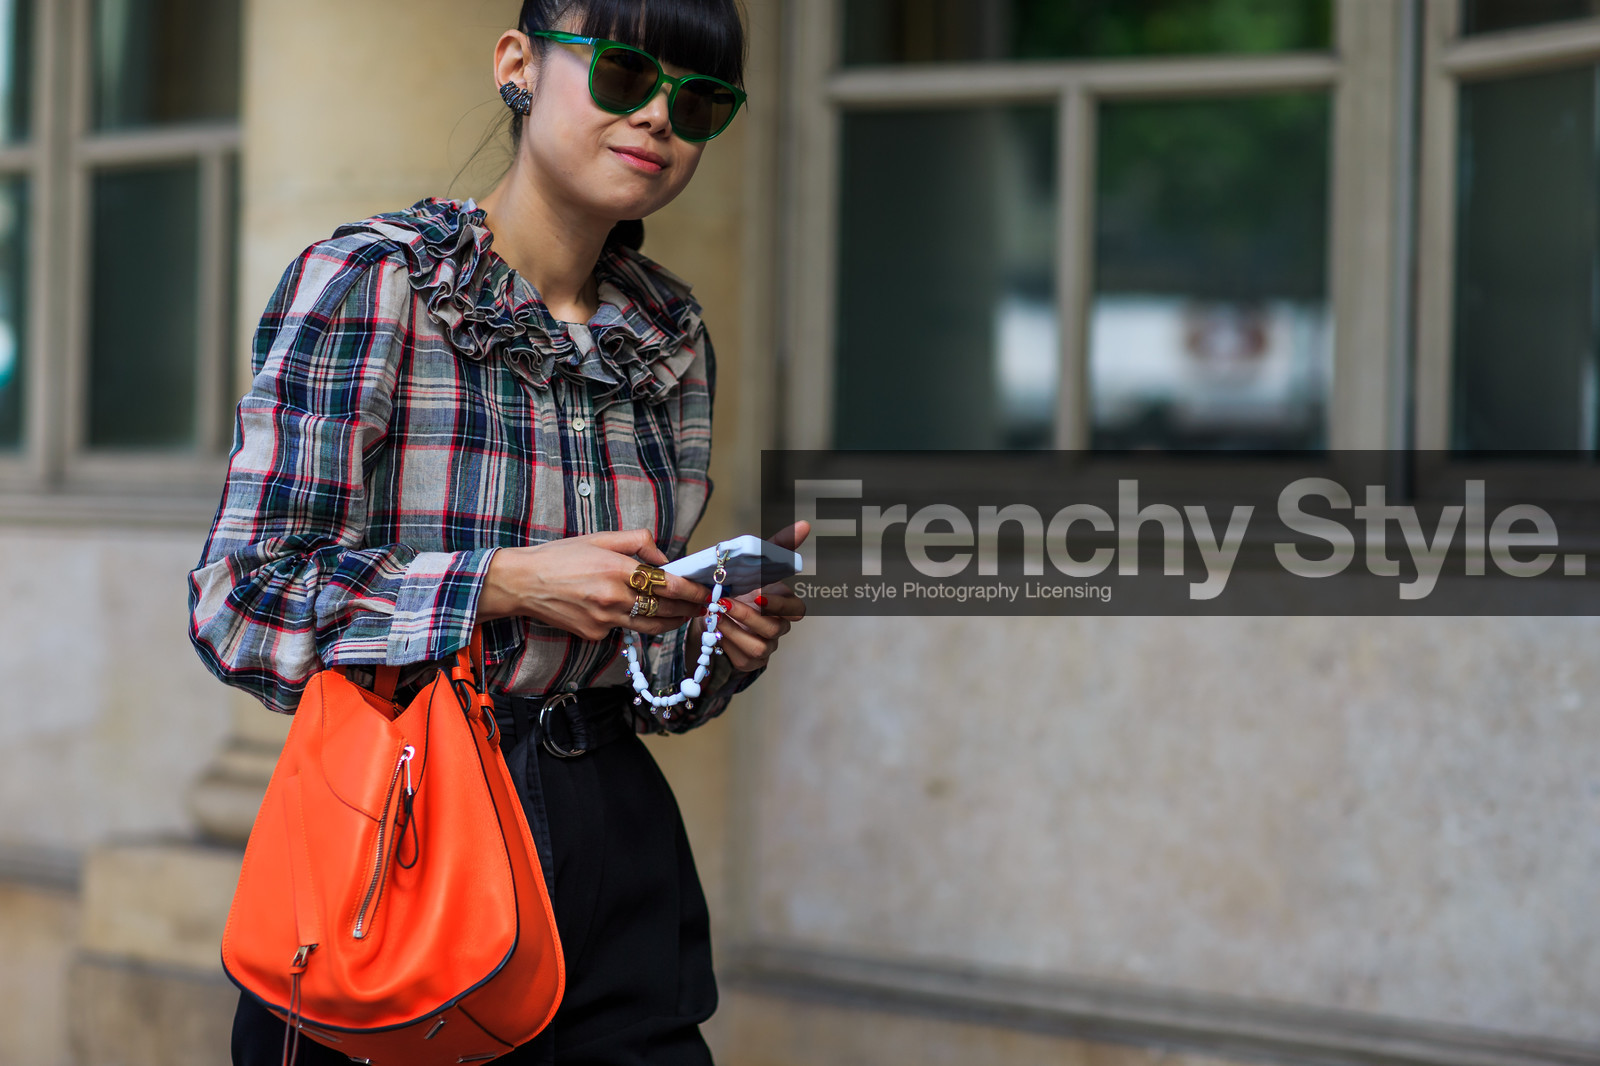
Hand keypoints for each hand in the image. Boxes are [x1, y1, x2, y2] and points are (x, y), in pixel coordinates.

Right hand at [477, 529, 711, 640]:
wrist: (522, 583)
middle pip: (665, 610)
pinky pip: (624, 629)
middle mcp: (613, 597)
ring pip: (651, 627)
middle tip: (704, 606)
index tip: (706, 592)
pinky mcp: (594, 634)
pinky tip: (638, 613)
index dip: (692, 591)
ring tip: (684, 615)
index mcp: (617, 569)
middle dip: (689, 609)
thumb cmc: (560, 557)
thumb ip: (638, 542)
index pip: (668, 585)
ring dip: (672, 622)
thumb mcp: (600, 538)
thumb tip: (664, 559)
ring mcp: (604, 620)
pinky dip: (635, 622)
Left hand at [689, 521, 810, 672]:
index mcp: (783, 605)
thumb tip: (806, 524)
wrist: (710, 615)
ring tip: (713, 617)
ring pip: (758, 647)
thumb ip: (779, 546)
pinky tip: (713, 633)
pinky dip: (726, 646)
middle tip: (724, 604)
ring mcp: (766, 647)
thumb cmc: (737, 588)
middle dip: (748, 617)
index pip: (797, 609)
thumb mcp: (753, 565)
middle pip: (774, 628)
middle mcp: (778, 627)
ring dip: (734, 632)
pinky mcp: (749, 662)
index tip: (758, 595)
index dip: (780, 604)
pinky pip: (743, 659)